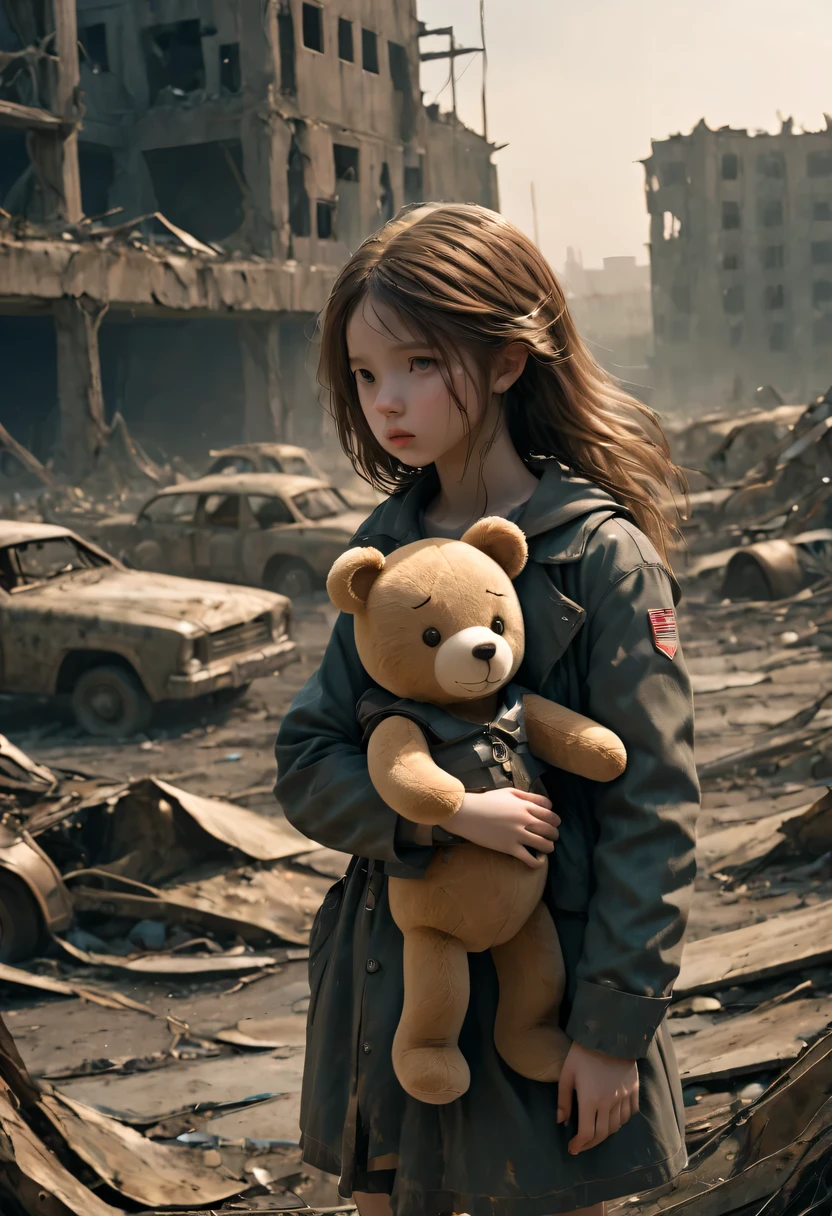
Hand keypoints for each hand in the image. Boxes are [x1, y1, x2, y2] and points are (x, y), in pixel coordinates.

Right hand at [444, 788, 559, 868]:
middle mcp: (525, 819)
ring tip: (547, 847)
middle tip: (553, 835)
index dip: (554, 818)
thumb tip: (543, 803)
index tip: (553, 822)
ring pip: (544, 844)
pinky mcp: (510, 848)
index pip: (549, 812)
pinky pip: (529, 858)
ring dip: (549, 846)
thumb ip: (526, 796)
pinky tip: (539, 861)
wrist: (467, 813)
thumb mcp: (508, 792)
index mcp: (525, 805)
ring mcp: (518, 835)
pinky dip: (538, 862)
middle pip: (550, 828)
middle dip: (554, 833)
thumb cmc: (486, 801)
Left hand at [557, 1042, 638, 1153]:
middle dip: (591, 1143)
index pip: (587, 1133)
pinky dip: (621, 1120)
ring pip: (617, 1125)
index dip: (579, 1144)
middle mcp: (609, 1102)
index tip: (572, 1148)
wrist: (608, 1034)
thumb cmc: (582, 1053)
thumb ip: (563, 1100)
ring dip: (605, 1132)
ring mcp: (623, 1097)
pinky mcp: (633, 1089)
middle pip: (602, 1134)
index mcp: (590, 1099)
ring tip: (596, 1132)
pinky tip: (613, 1118)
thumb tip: (561, 1122)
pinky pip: (630, 1113)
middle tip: (582, 1145)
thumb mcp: (566, 1074)